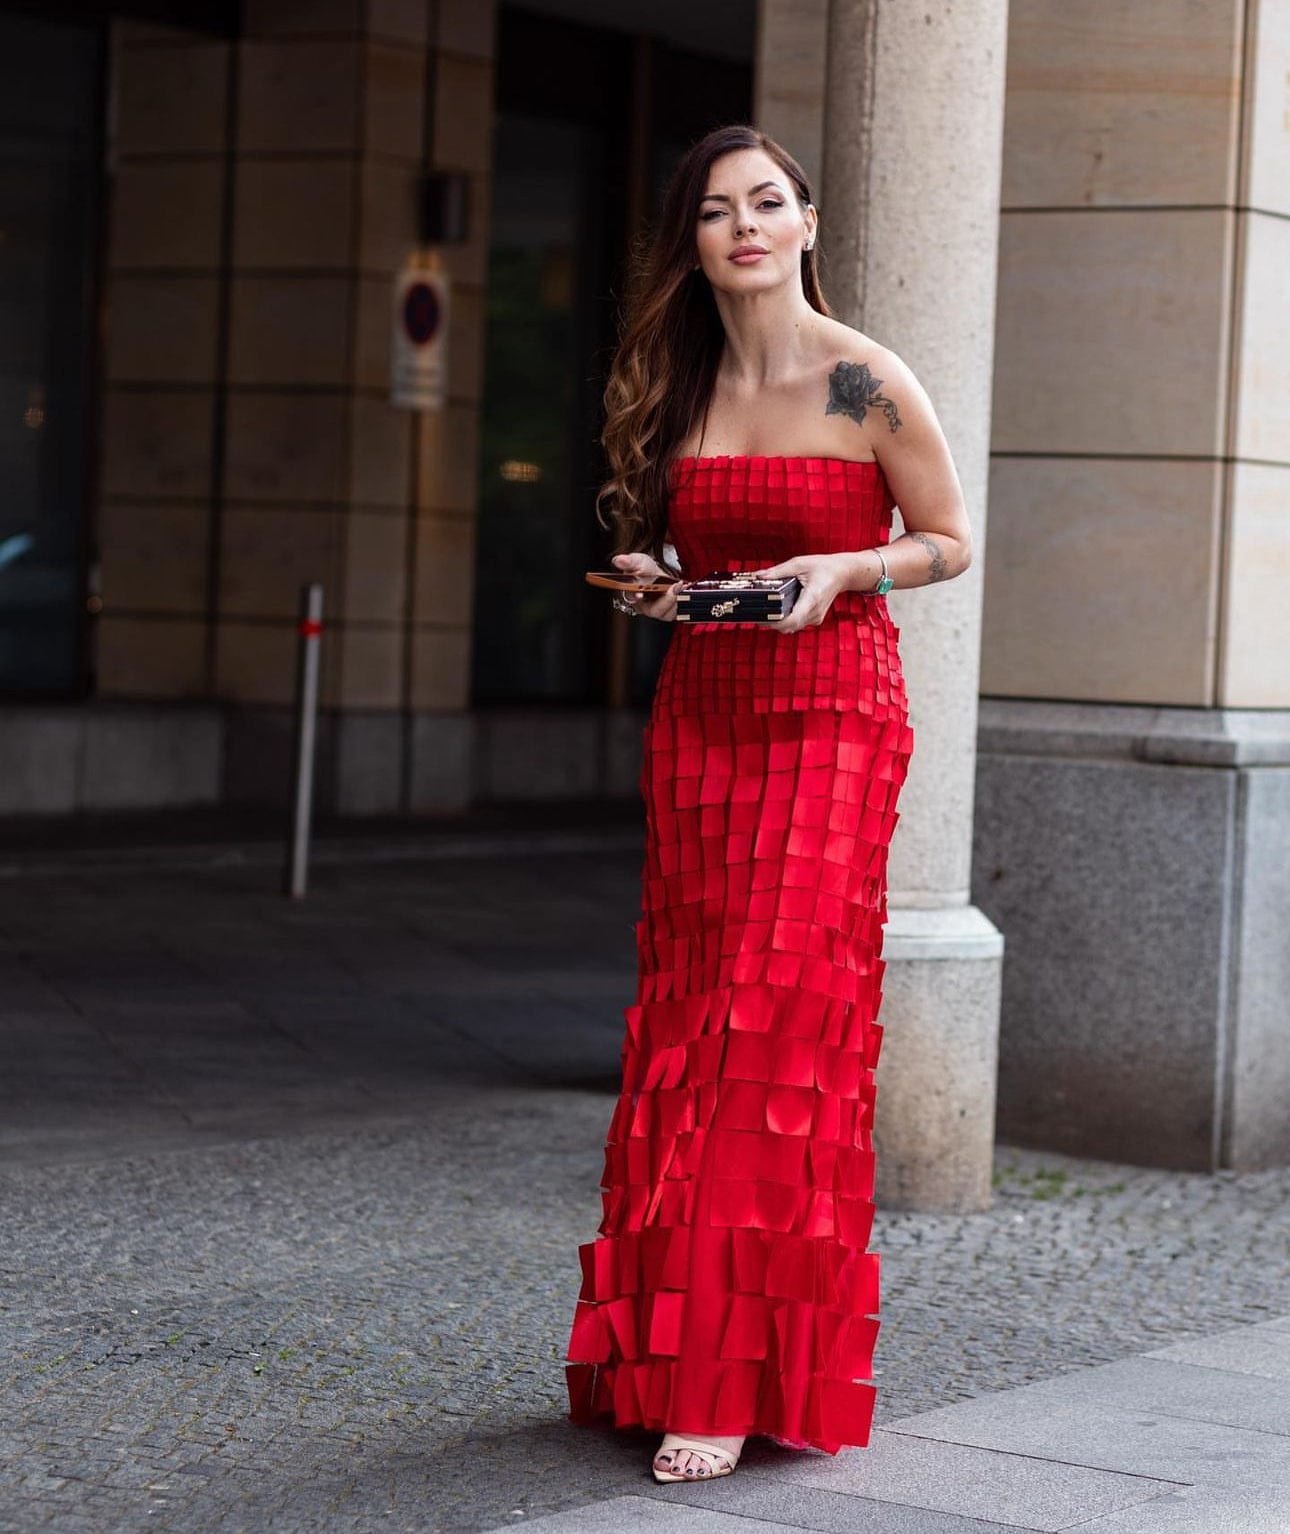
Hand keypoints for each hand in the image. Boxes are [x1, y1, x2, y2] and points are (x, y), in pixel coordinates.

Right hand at [610, 552, 682, 621]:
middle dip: (666, 600)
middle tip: (674, 587)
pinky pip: (677, 612)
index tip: (641, 593)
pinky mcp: (670, 610)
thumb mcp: (637, 561)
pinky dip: (682, 600)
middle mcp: (645, 606)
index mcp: (633, 595)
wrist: (656, 572)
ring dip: (676, 600)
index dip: (637, 597)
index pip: (633, 599)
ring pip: (667, 614)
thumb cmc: (645, 569)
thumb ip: (628, 561)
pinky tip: (684, 589)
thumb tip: (618, 560)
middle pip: (655, 611)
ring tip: (681, 586)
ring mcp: (658, 610)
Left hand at [748, 553, 869, 634]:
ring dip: (778, 623)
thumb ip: (777, 571)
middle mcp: (815, 612)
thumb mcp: (799, 563)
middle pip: (789, 627)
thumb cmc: (823, 567)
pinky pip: (797, 625)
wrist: (842, 573)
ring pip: (792, 628)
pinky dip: (786, 620)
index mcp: (812, 598)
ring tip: (767, 611)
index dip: (775, 622)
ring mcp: (816, 617)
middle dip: (772, 623)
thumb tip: (758, 576)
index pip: (792, 619)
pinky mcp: (815, 619)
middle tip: (758, 613)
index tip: (762, 617)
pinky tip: (779, 610)